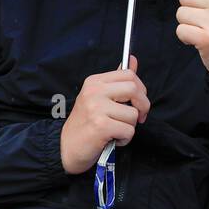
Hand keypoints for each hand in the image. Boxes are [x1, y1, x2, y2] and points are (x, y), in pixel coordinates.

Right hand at [60, 55, 149, 174]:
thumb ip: (117, 81)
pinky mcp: (100, 126)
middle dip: (142, 106)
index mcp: (94, 82)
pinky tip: (113, 139)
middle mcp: (93, 92)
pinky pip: (129, 130)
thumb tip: (132, 59)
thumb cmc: (87, 124)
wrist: (66, 149)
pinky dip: (125, 138)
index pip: (128, 74)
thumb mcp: (99, 98)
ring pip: (133, 114)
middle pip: (134, 89)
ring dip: (130, 127)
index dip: (140, 90)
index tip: (137, 103)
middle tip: (136, 118)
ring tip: (115, 130)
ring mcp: (96, 108)